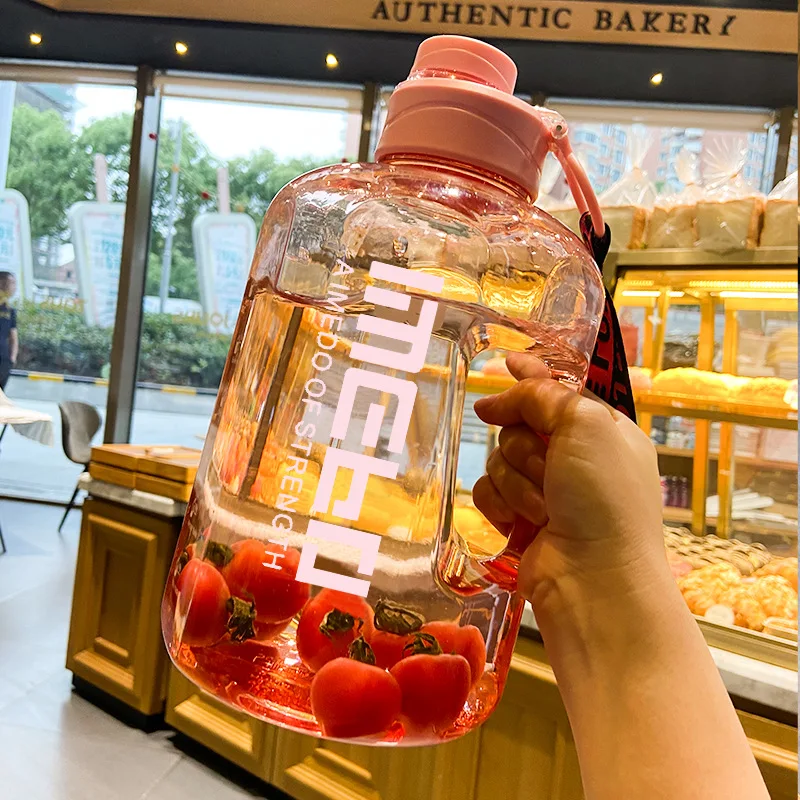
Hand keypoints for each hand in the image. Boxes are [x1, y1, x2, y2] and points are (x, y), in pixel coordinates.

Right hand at [472, 352, 668, 608]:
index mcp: (601, 430)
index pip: (559, 390)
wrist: (595, 578)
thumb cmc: (604, 497)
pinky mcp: (518, 518)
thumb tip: (494, 398)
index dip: (533, 376)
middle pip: (519, 423)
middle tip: (547, 468)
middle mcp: (573, 457)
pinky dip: (501, 506)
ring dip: (517, 482)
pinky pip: (487, 492)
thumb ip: (540, 395)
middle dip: (525, 445)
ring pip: (499, 458)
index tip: (508, 363)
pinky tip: (521, 525)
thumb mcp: (584, 425)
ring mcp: (545, 490)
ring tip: (544, 509)